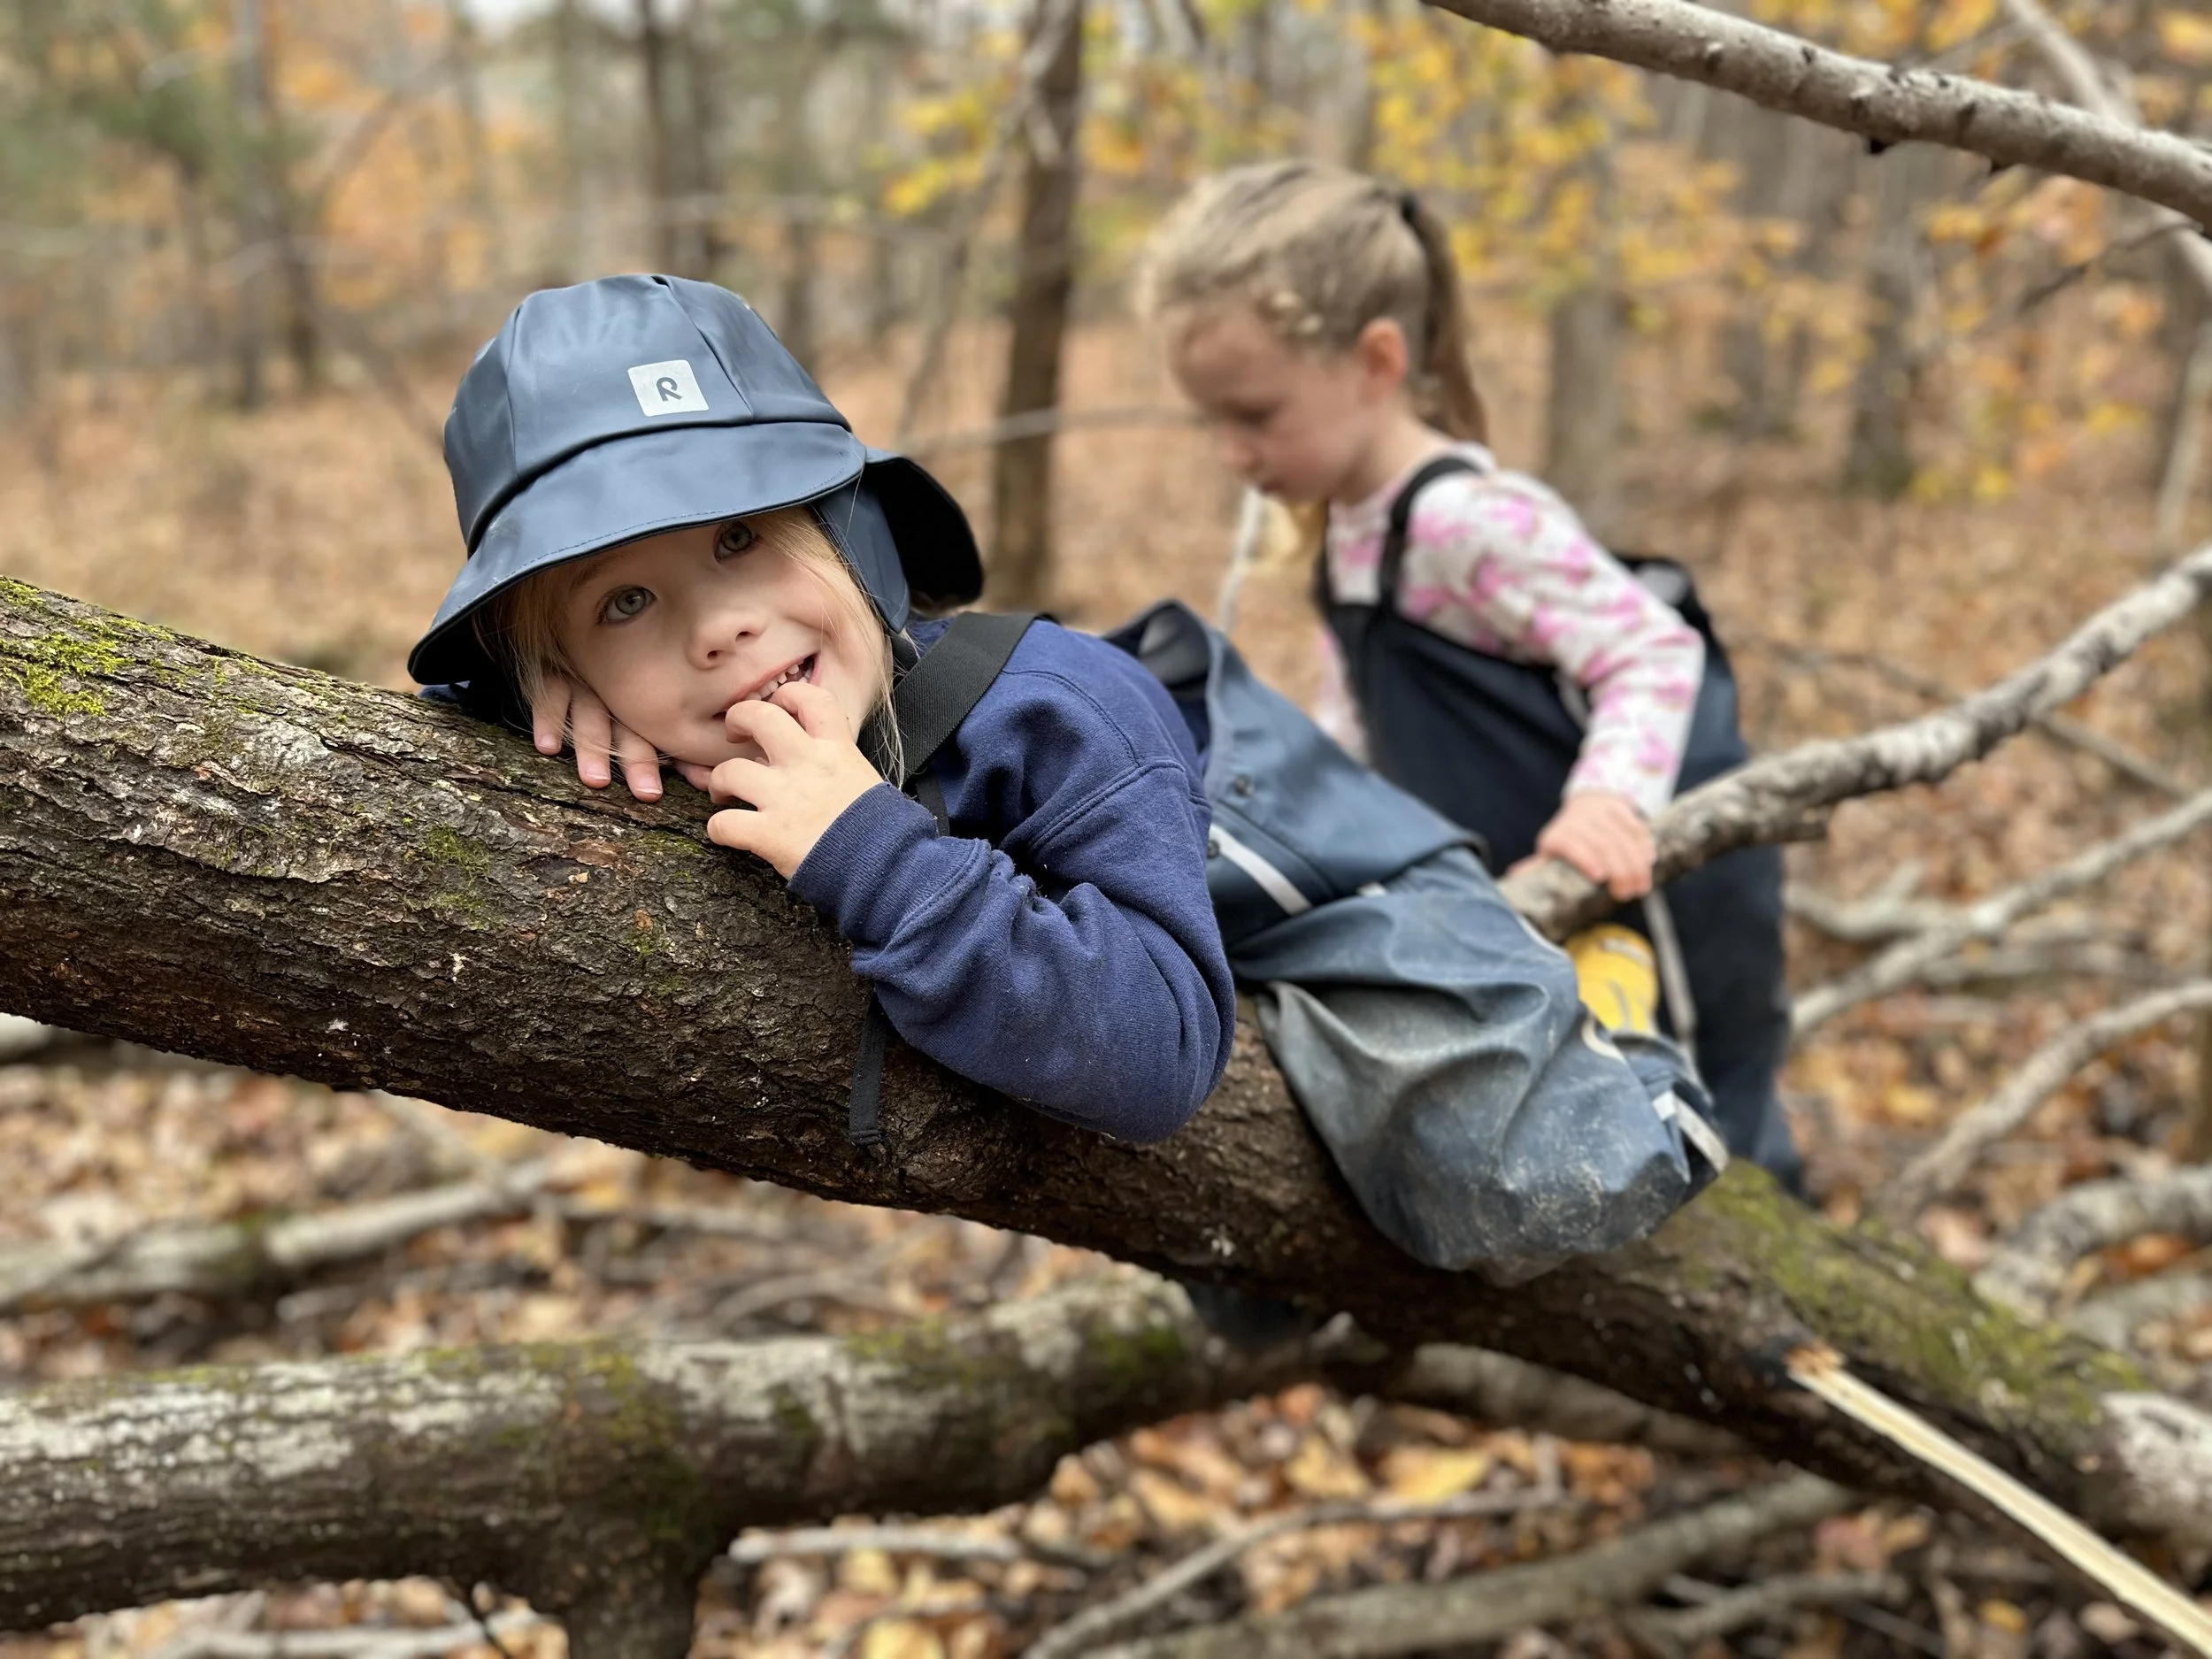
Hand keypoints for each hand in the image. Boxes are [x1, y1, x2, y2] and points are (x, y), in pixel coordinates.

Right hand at [531, 672, 706, 799]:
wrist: (575, 626)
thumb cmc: (624, 677)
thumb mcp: (647, 706)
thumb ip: (676, 739)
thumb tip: (708, 779)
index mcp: (645, 700)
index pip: (666, 730)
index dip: (681, 758)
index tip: (699, 782)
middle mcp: (618, 692)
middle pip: (630, 727)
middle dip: (639, 759)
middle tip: (648, 792)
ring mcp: (586, 681)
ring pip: (591, 715)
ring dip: (593, 747)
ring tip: (596, 779)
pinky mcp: (554, 673)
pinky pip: (550, 694)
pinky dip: (547, 718)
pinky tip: (548, 747)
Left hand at [705, 681, 884, 877]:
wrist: (888, 867)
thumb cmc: (883, 832)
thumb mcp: (867, 781)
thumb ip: (837, 765)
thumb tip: (811, 761)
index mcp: (836, 750)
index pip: (809, 698)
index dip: (787, 696)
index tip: (779, 706)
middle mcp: (807, 764)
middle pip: (758, 717)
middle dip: (738, 719)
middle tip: (735, 734)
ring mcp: (785, 797)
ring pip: (729, 770)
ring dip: (719, 780)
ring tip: (723, 791)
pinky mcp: (770, 834)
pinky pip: (724, 824)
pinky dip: (718, 829)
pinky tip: (726, 833)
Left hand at [1509, 791, 1654, 900]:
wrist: (1586, 804)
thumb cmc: (1567, 841)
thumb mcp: (1550, 854)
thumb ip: (1537, 868)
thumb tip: (1513, 877)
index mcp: (1557, 835)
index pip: (1571, 844)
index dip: (1586, 858)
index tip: (1600, 877)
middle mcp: (1578, 820)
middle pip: (1602, 844)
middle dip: (1619, 871)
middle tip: (1627, 893)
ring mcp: (1601, 811)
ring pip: (1622, 837)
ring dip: (1636, 864)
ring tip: (1641, 886)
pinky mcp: (1621, 807)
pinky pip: (1636, 826)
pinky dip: (1644, 845)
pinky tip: (1649, 861)